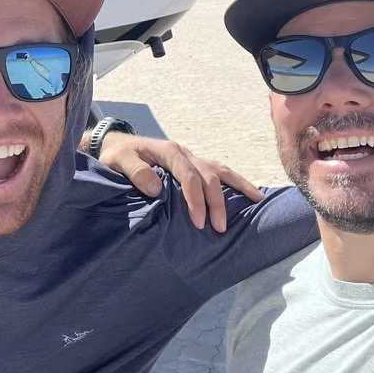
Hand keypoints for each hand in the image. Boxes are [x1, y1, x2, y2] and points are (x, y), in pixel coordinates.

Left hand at [98, 132, 263, 231]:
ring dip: (238, 186)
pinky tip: (248, 193)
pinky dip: (234, 181)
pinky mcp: (193, 165)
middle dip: (216, 202)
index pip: (189, 175)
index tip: (197, 222)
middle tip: (218, 228)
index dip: (195, 199)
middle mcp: (184, 153)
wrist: (116, 144)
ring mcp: (191, 158)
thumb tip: (156, 188)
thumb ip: (135, 172)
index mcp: (168, 151)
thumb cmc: (117, 156)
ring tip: (256, 201)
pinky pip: (217, 172)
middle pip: (209, 175)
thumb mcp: (118, 161)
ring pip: (220, 170)